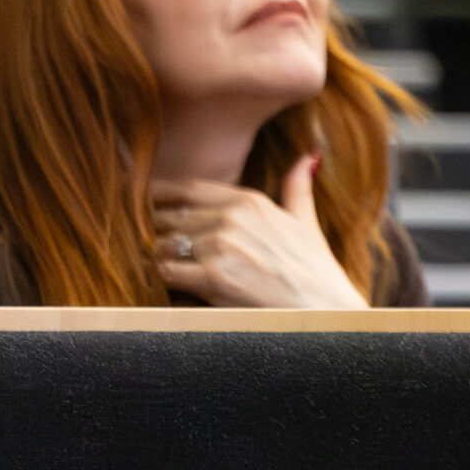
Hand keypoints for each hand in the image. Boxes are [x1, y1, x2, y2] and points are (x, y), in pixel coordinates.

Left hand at [151, 155, 369, 308]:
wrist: (324, 311)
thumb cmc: (315, 270)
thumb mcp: (307, 222)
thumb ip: (298, 188)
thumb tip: (308, 157)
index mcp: (252, 200)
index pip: (189, 189)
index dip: (161, 195)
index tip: (144, 203)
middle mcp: (233, 217)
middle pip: (170, 217)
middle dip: (157, 233)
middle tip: (152, 248)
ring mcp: (222, 246)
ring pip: (162, 245)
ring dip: (157, 259)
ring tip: (161, 271)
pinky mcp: (213, 277)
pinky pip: (166, 272)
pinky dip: (162, 280)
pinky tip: (169, 287)